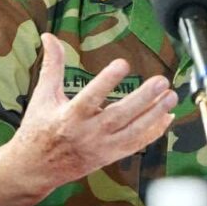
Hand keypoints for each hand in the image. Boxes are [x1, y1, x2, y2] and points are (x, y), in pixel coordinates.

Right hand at [8, 33, 177, 186]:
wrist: (35, 169)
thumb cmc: (38, 129)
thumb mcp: (42, 95)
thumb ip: (52, 65)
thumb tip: (49, 36)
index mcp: (68, 117)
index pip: (90, 98)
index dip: (106, 81)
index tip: (122, 63)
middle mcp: (87, 134)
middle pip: (119, 116)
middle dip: (143, 99)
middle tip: (161, 81)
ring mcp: (101, 147)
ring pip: (132, 133)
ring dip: (154, 115)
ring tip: (171, 96)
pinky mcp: (110, 156)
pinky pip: (136, 145)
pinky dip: (153, 132)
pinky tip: (167, 116)